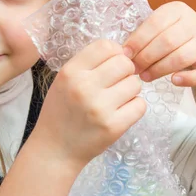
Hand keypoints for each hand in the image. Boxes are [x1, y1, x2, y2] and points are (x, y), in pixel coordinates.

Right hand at [32, 40, 145, 167]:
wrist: (55, 149)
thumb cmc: (61, 111)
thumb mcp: (65, 80)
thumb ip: (90, 64)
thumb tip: (124, 51)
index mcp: (71, 72)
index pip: (106, 46)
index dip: (115, 53)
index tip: (112, 64)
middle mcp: (84, 87)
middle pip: (125, 63)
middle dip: (126, 71)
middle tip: (117, 83)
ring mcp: (100, 108)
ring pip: (135, 84)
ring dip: (130, 90)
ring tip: (116, 99)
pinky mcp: (113, 126)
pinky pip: (140, 105)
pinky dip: (134, 107)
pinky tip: (121, 112)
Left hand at [124, 1, 195, 86]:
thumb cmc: (172, 43)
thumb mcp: (159, 33)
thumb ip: (143, 37)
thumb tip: (123, 52)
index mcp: (177, 9)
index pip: (154, 23)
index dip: (138, 40)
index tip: (125, 55)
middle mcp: (195, 22)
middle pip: (167, 41)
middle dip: (146, 57)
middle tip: (134, 70)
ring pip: (181, 57)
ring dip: (160, 69)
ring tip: (145, 77)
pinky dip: (189, 78)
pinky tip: (174, 81)